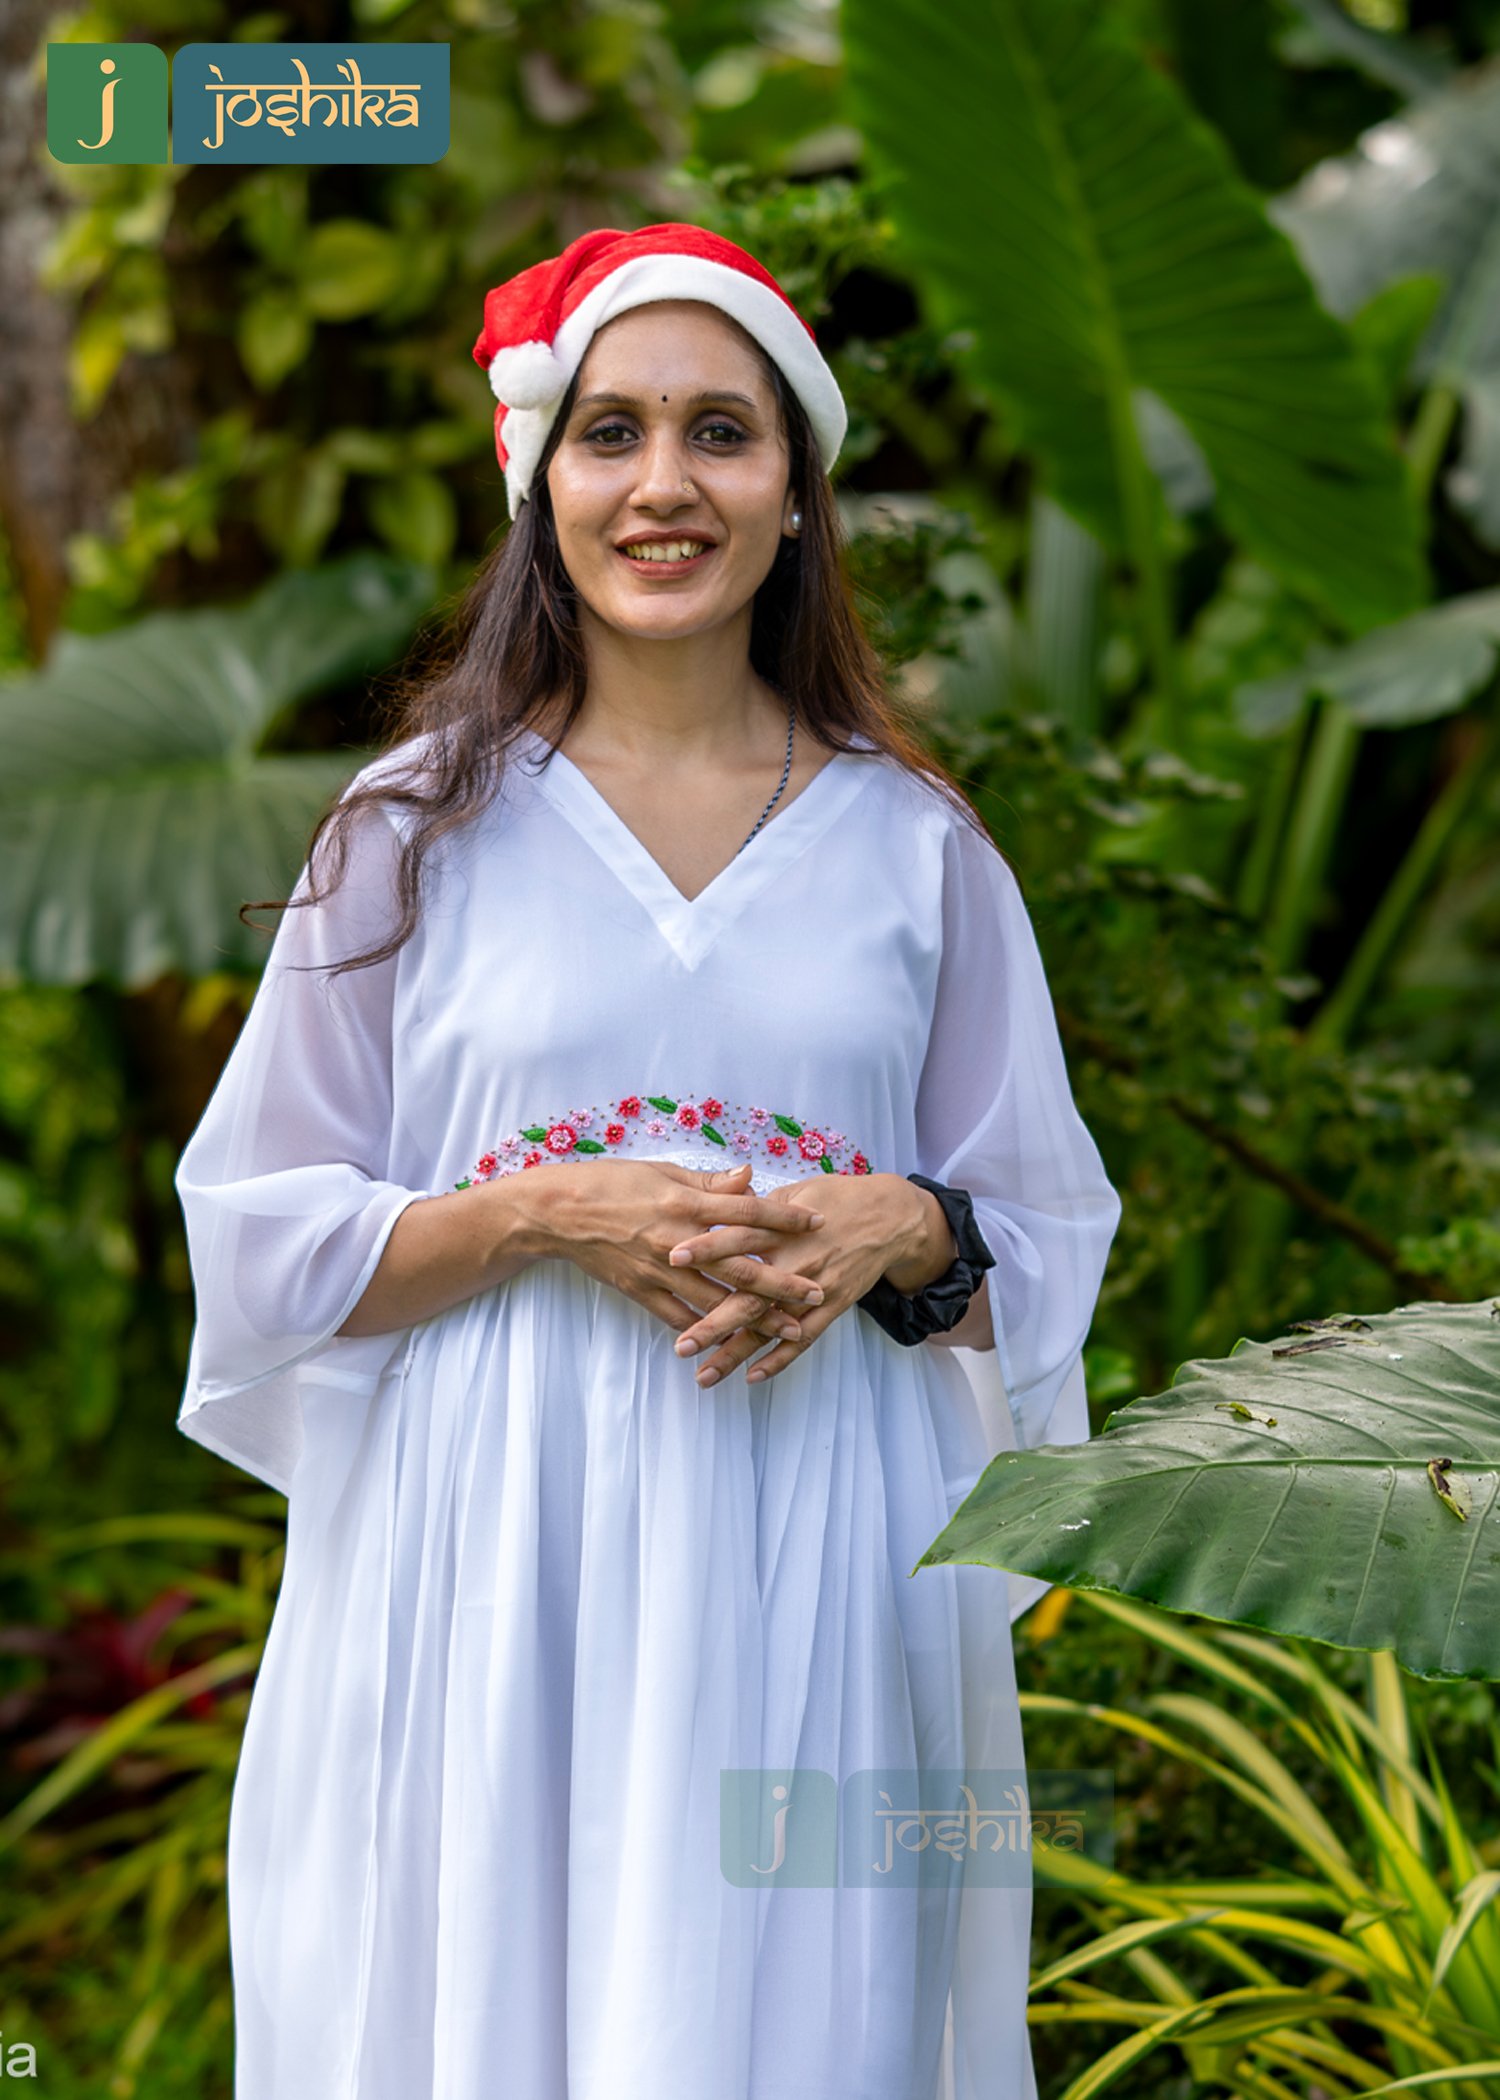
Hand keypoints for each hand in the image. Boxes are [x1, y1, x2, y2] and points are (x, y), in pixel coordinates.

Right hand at [526, 1156, 827, 1349]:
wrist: (558, 1213)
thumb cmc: (610, 1183)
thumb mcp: (662, 1172)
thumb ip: (709, 1182)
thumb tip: (751, 1177)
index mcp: (685, 1202)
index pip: (747, 1211)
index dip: (785, 1219)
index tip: (819, 1224)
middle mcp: (678, 1240)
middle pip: (741, 1265)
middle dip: (783, 1283)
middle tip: (818, 1293)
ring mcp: (659, 1271)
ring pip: (717, 1301)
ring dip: (756, 1317)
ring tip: (790, 1329)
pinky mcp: (641, 1292)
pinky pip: (681, 1318)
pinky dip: (708, 1333)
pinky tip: (733, 1344)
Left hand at [665, 1171, 938, 1387]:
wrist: (890, 1217)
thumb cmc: (836, 1199)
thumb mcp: (794, 1192)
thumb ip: (755, 1207)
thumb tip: (716, 1205)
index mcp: (782, 1228)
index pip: (737, 1238)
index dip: (706, 1248)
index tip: (671, 1258)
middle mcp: (796, 1261)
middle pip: (749, 1296)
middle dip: (714, 1324)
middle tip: (681, 1346)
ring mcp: (815, 1289)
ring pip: (771, 1327)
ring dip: (737, 1353)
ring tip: (704, 1375)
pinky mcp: (833, 1306)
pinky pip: (804, 1338)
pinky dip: (780, 1359)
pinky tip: (753, 1376)